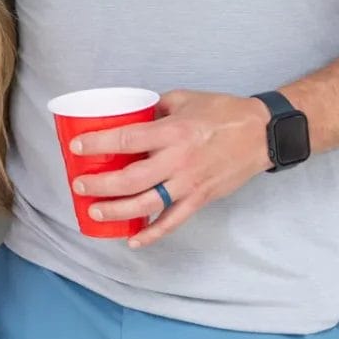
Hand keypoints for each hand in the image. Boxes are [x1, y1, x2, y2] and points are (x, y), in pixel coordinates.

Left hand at [70, 90, 273, 247]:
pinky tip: (133, 240)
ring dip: (117, 211)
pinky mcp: (200, 198)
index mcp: (172, 132)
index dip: (98, 144)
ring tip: (94, 212)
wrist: (262, 133)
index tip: (77, 148)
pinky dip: (152, 234)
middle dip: (99, 185)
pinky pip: (173, 221)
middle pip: (130, 179)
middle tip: (80, 186)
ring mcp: (189, 184)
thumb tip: (129, 114)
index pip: (126, 140)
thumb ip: (155, 108)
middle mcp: (178, 160)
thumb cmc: (223, 112)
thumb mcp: (184, 99)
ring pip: (147, 205)